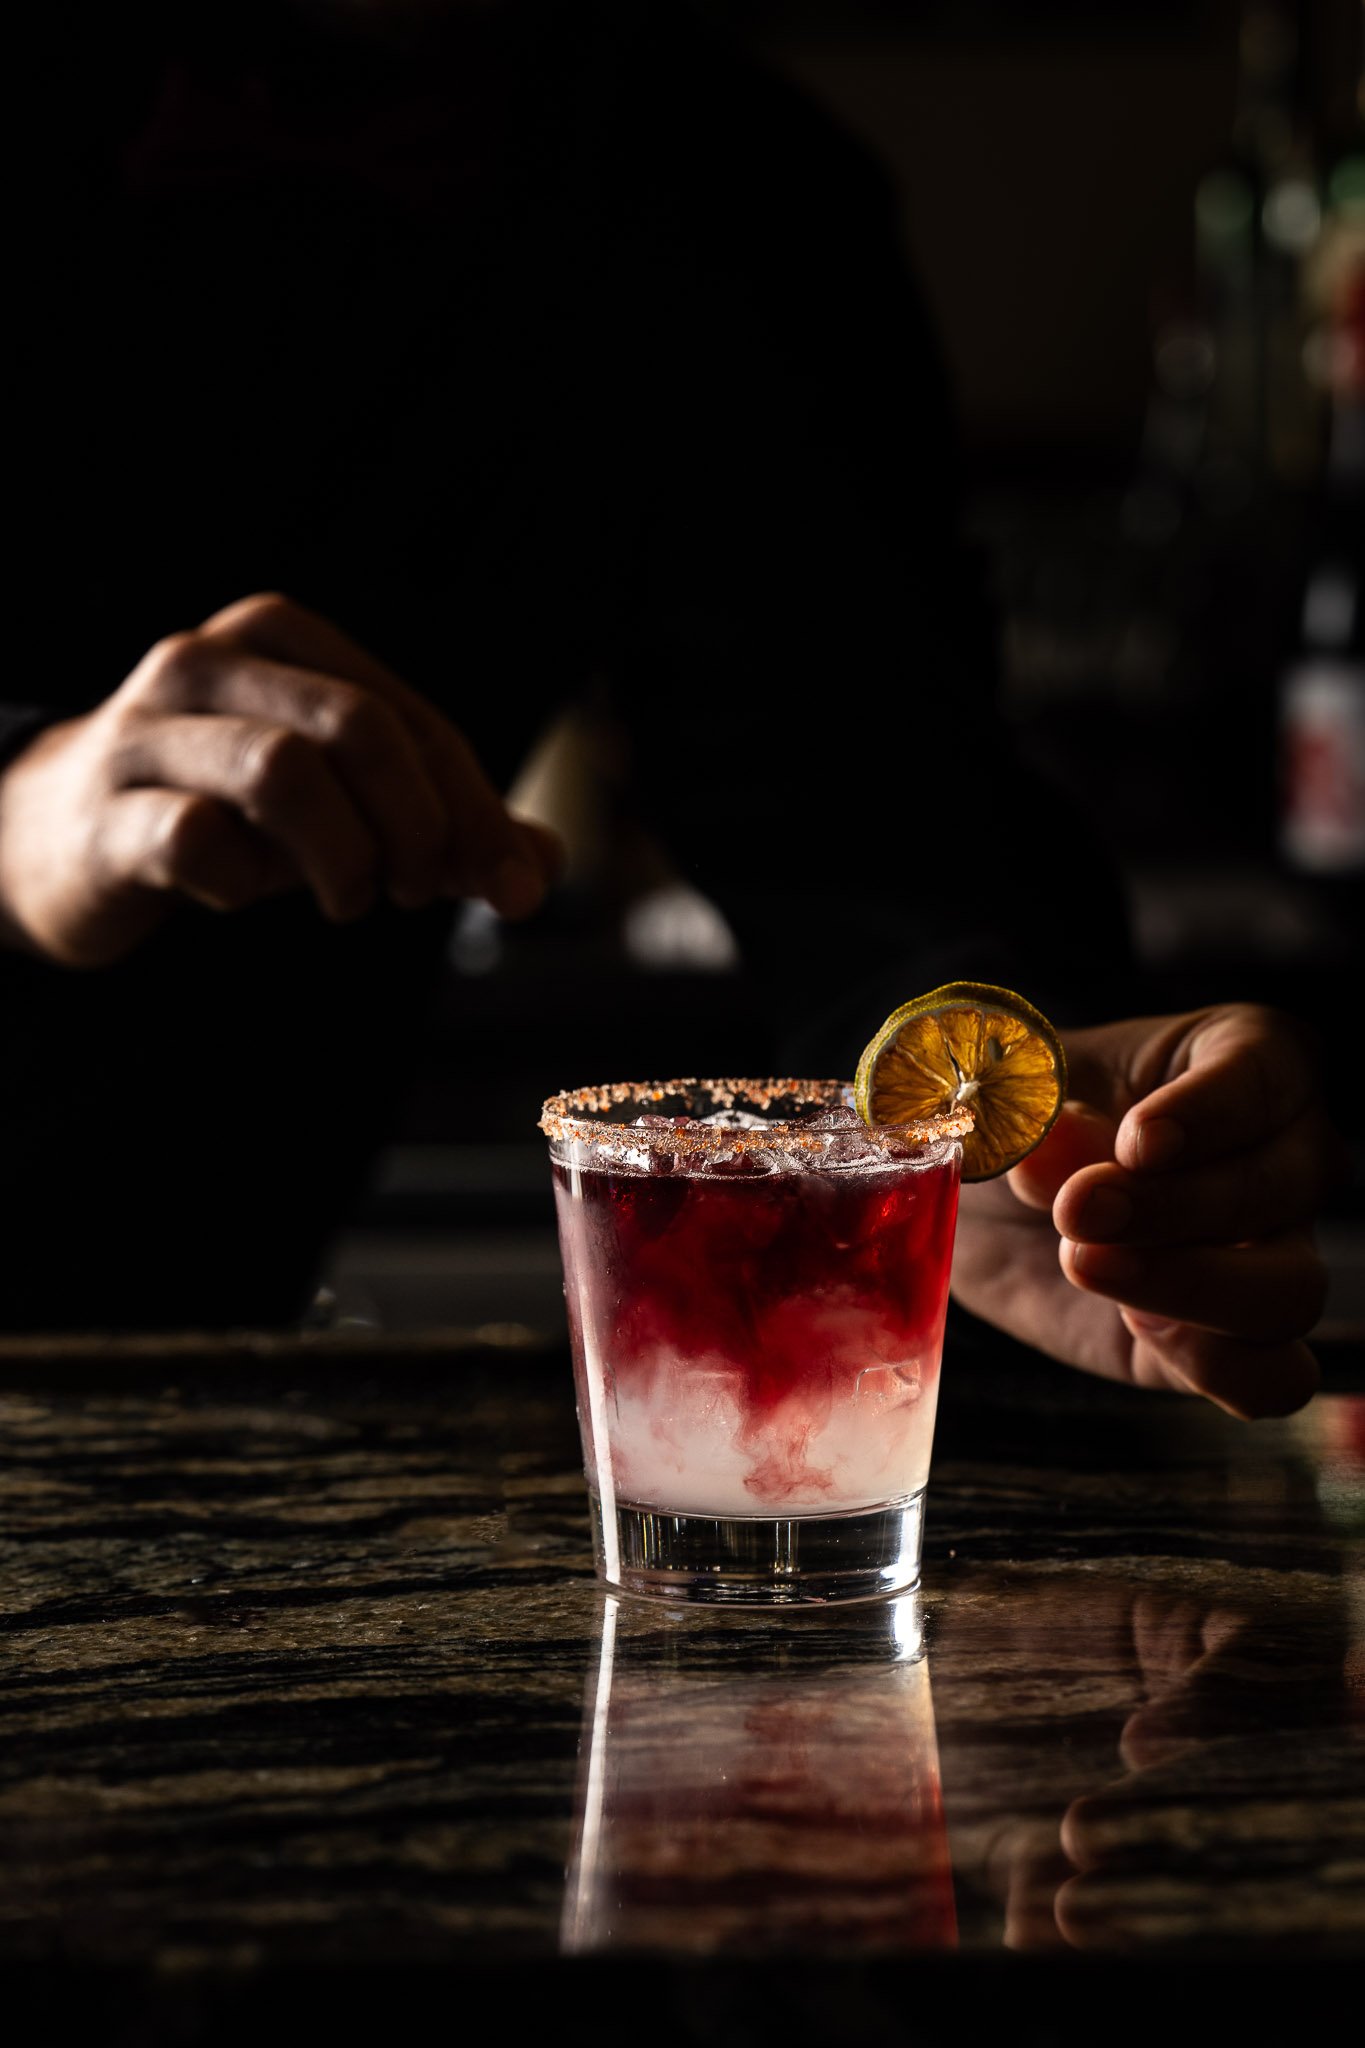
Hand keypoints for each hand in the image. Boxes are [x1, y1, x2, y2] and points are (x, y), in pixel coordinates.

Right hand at [0, 592, 561, 965]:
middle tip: (417, 890)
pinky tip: (237, 894)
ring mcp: (147, 732)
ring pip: (283, 771)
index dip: (473, 808)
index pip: (409, 717)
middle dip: (417, 824)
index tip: (509, 887)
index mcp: (280, 637)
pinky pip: (199, 840)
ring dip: (344, 857)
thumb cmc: (226, 811)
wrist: (63, 841)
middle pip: (358, 726)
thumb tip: (539, 870)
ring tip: (347, 899)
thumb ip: (441, 831)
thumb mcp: (342, 808)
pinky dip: (243, 885)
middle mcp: (208, 663)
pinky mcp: (108, 812)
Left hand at [950, 1005, 1342, 1416]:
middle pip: (1276, 1188)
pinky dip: (1213, 1364)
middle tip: (1075, 1208)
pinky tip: (1134, 1323)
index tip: (1137, 1142)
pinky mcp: (1232, 1345)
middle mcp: (1286, 1156)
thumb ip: (1025, 1108)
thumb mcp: (1004, 1092)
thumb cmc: (1012, 1118)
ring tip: (1087, 1262)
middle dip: (1168, 1205)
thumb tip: (1050, 1140)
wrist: (980, 1200)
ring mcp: (1272, 1255)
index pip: (1268, 1074)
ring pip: (1290, 1290)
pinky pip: (1273, 1378)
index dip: (1208, 1112)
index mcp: (1247, 1059)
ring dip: (1188, 1283)